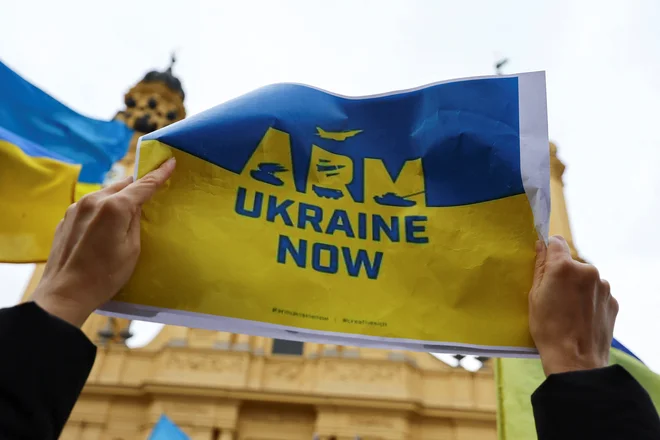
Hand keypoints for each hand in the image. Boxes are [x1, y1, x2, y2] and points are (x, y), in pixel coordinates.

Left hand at [31, 158, 175, 327]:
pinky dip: (103, 208)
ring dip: (119, 197)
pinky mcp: (66, 218)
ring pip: (105, 193)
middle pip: (121, 185)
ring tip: (128, 210)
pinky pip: (91, 206)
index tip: (170, 162)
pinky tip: (106, 225)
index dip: (158, 174)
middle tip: (151, 188)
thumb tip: (135, 206)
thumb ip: (135, 221)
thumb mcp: (132, 249)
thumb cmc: (104, 275)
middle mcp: (93, 201)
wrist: (65, 293)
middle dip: (137, 185)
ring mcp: (76, 208)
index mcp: (113, 207)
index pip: (142, 185)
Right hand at [529, 236, 618, 375]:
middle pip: (572, 264)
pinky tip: (580, 318)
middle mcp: (588, 271)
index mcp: (565, 267)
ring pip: (586, 279)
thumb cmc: (549, 329)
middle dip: (564, 275)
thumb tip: (542, 246)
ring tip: (568, 311)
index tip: (544, 263)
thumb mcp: (534, 296)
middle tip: (553, 297)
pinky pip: (597, 294)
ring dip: (578, 288)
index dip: (549, 251)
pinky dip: (588, 301)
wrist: (576, 360)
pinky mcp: (613, 302)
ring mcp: (603, 287)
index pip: (556, 242)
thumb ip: (540, 267)